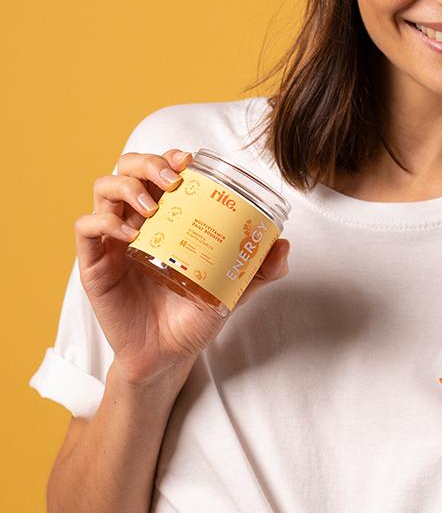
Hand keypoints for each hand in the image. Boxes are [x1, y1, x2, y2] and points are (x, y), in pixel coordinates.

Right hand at [76, 149, 290, 385]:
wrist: (169, 355)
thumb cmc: (196, 315)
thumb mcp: (233, 288)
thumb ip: (260, 269)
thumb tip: (283, 244)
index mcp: (167, 217)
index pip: (160, 171)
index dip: (171, 157)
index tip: (190, 161)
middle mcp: (137, 221)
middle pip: (128, 168)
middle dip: (148, 163)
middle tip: (173, 179)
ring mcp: (113, 240)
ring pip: (103, 188)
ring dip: (126, 187)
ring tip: (152, 208)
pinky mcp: (94, 264)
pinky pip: (85, 228)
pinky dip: (104, 222)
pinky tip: (130, 234)